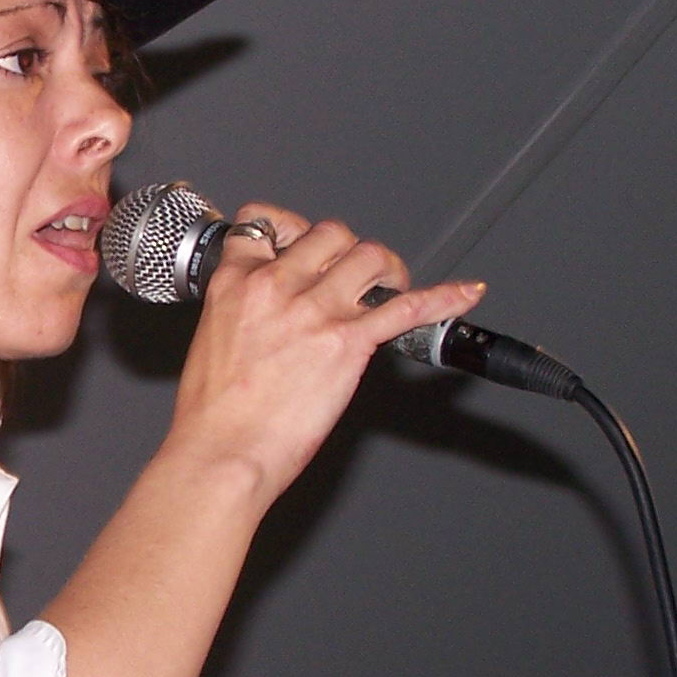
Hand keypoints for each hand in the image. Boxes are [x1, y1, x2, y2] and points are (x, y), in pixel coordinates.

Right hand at [160, 203, 485, 507]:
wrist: (221, 453)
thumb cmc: (211, 414)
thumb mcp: (212, 340)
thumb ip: (244, 312)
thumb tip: (272, 314)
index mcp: (236, 283)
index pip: (266, 223)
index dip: (291, 230)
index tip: (304, 246)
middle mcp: (278, 286)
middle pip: (330, 233)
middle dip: (348, 250)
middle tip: (354, 275)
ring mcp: (316, 311)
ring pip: (369, 256)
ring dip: (386, 268)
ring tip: (390, 287)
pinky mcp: (348, 342)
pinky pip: (407, 309)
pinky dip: (443, 298)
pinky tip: (465, 294)